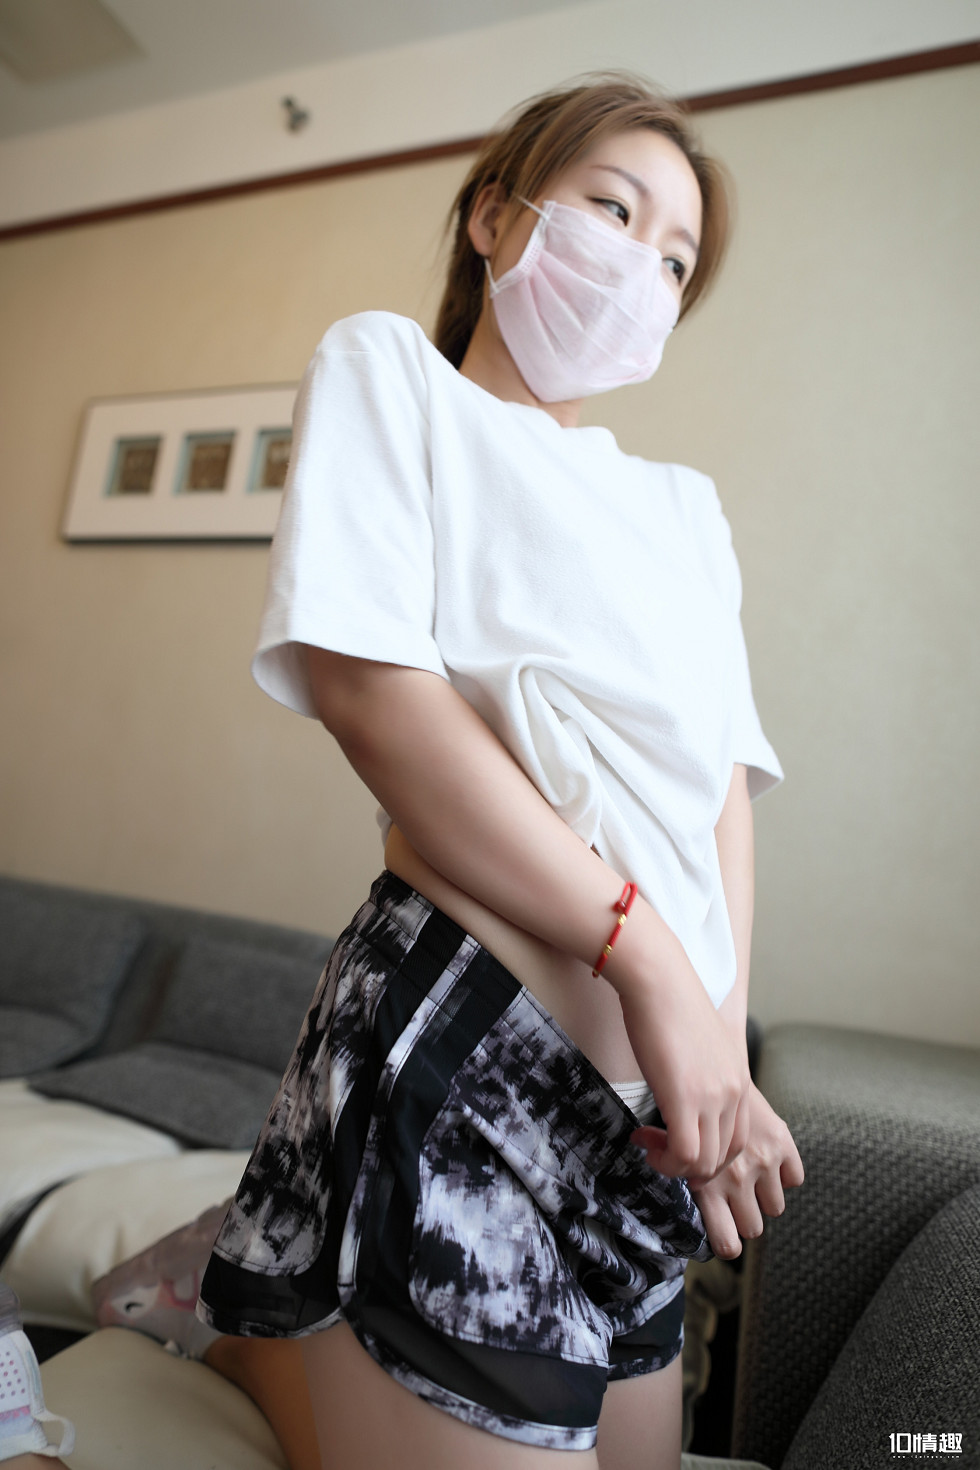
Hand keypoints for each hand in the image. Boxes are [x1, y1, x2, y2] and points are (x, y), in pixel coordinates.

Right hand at [610, 930, 751, 1181]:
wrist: (657, 979)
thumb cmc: (669, 1003)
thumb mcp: (699, 1044)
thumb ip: (702, 1073)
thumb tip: (683, 1089)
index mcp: (739, 1080)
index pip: (737, 1141)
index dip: (706, 1152)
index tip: (674, 1138)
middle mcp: (734, 1092)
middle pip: (724, 1158)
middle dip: (690, 1166)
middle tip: (658, 1149)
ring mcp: (713, 1098)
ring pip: (705, 1164)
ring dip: (673, 1166)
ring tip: (648, 1145)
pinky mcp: (686, 1099)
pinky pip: (685, 1156)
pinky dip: (664, 1160)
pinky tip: (641, 1138)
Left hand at [656, 1082, 803, 1257]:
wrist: (705, 1039)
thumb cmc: (678, 1079)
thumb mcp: (661, 1119)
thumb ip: (661, 1140)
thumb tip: (639, 1144)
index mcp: (704, 1182)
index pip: (726, 1243)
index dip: (720, 1238)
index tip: (713, 1219)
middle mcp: (736, 1176)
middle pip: (754, 1229)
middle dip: (741, 1213)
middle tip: (728, 1194)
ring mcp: (762, 1158)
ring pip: (774, 1207)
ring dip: (762, 1193)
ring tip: (746, 1175)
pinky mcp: (781, 1139)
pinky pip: (794, 1177)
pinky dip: (783, 1170)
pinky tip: (765, 1157)